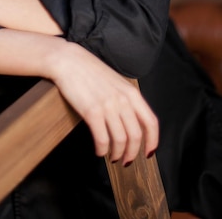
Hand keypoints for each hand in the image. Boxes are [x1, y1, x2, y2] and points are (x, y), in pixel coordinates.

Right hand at [49, 41, 157, 164]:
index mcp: (131, 93)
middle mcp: (123, 100)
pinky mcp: (92, 112)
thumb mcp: (116, 82)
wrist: (68, 61)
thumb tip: (131, 121)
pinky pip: (102, 139)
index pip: (151, 122)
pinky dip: (102, 150)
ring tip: (111, 157)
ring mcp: (108, 106)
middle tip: (126, 160)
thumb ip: (126, 98)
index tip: (148, 152)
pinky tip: (99, 151)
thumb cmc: (89, 71)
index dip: (152, 141)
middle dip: (132, 153)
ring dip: (117, 154)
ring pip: (120, 140)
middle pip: (136, 136)